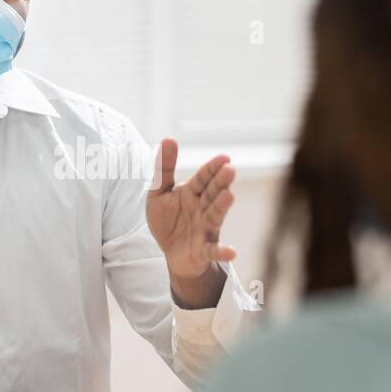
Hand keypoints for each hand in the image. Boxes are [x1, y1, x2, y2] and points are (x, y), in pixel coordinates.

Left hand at [146, 139, 236, 303]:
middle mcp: (203, 209)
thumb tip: (169, 139)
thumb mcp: (158, 194)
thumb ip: (163, 169)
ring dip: (221, 207)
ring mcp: (206, 229)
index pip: (203, 178)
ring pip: (215, 216)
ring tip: (228, 197)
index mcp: (192, 193)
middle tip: (229, 170)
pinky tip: (232, 251)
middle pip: (212, 193)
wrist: (172, 253)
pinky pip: (213, 250)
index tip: (224, 158)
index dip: (212, 168)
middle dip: (220, 182)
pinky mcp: (204, 250)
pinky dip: (222, 251)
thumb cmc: (168, 221)